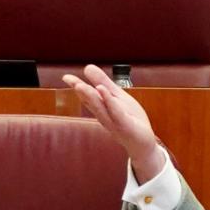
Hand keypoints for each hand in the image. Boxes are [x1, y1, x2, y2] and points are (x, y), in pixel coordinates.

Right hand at [64, 64, 165, 181]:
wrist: (143, 143)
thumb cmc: (130, 119)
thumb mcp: (117, 96)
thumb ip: (103, 82)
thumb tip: (87, 67)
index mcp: (101, 108)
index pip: (87, 96)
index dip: (76, 86)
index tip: (66, 77)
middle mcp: (104, 115)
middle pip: (91, 102)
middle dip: (81, 91)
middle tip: (70, 80)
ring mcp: (114, 122)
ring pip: (101, 108)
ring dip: (91, 96)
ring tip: (81, 85)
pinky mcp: (125, 126)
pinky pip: (116, 113)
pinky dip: (110, 102)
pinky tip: (104, 92)